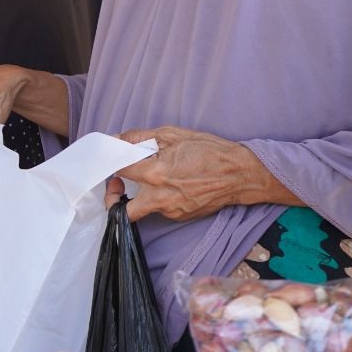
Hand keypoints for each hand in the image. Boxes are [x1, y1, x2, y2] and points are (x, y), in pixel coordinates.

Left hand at [113, 126, 287, 222]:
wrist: (241, 174)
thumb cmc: (210, 150)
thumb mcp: (174, 134)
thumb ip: (140, 137)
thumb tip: (118, 139)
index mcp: (156, 174)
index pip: (119, 170)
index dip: (110, 162)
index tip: (110, 158)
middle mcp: (160, 197)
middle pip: (122, 211)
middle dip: (114, 198)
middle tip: (117, 184)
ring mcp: (171, 211)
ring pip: (143, 208)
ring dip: (141, 193)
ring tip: (153, 175)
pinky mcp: (180, 217)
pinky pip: (161, 209)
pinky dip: (159, 196)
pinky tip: (172, 183)